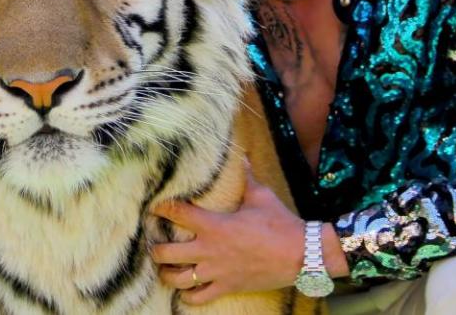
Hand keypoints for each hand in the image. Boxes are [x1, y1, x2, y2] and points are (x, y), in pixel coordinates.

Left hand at [151, 170, 304, 304]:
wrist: (300, 254)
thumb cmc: (279, 223)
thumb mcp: (261, 196)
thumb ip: (246, 178)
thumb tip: (243, 157)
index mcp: (214, 225)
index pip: (177, 213)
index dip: (162, 208)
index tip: (156, 206)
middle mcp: (209, 250)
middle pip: (166, 252)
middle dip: (156, 248)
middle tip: (155, 242)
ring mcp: (216, 272)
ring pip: (176, 278)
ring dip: (166, 273)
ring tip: (165, 267)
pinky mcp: (226, 287)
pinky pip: (198, 298)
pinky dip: (188, 296)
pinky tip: (186, 290)